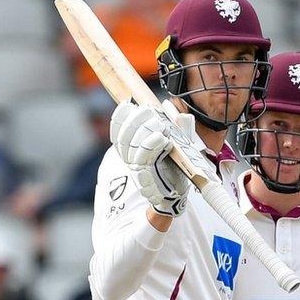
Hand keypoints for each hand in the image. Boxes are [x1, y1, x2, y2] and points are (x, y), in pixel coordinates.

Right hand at [110, 100, 189, 216]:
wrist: (179, 195)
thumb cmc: (176, 170)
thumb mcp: (180, 147)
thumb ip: (180, 131)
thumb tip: (181, 114)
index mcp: (134, 150)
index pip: (118, 133)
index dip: (120, 118)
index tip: (128, 104)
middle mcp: (132, 160)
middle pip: (123, 139)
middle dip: (134, 121)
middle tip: (149, 110)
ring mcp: (138, 170)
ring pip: (131, 148)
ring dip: (144, 132)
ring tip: (159, 123)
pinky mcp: (146, 180)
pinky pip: (144, 161)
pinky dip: (152, 146)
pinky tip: (162, 138)